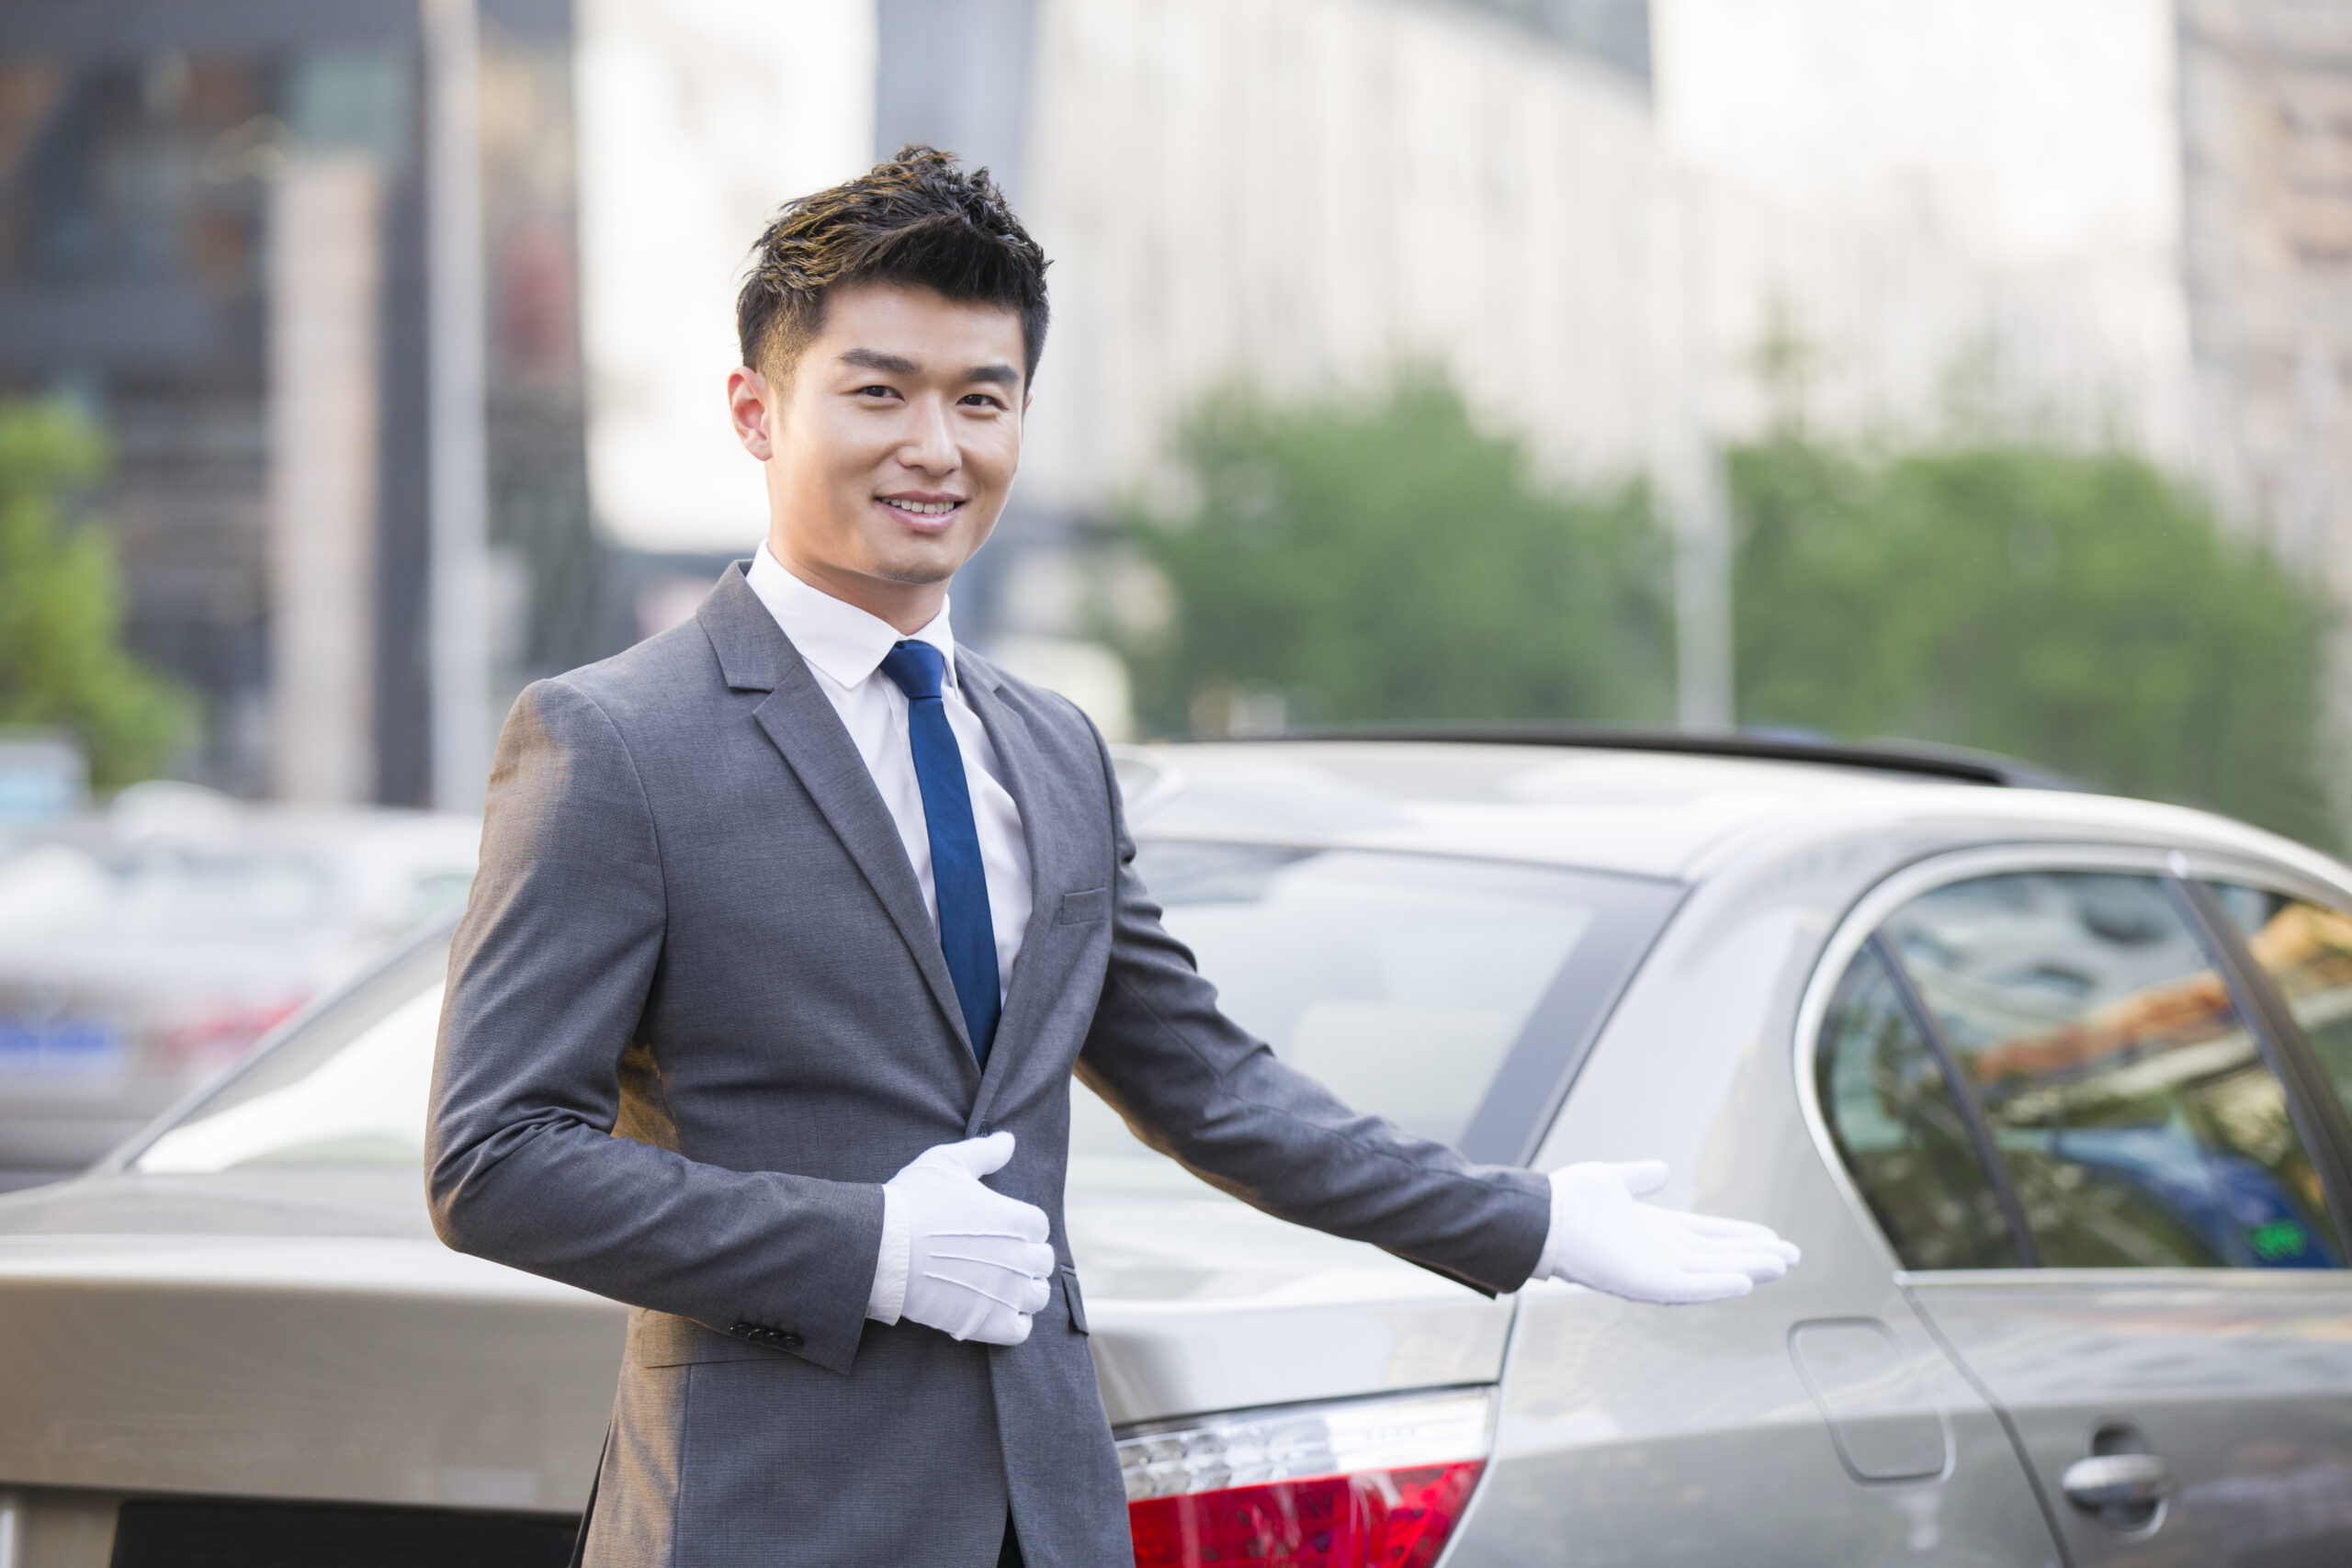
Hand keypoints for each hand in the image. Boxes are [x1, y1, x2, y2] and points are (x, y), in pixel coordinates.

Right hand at [883, 1131, 1054, 1344]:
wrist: (882, 1248)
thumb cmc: (914, 1201)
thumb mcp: (948, 1162)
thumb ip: (984, 1152)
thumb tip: (1009, 1139)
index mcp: (1018, 1219)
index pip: (1038, 1226)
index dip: (1020, 1229)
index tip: (1000, 1232)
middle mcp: (1021, 1257)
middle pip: (1042, 1262)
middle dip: (1026, 1260)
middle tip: (998, 1260)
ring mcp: (1007, 1293)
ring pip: (1036, 1298)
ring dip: (1024, 1293)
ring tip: (999, 1289)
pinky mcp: (989, 1324)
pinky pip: (1020, 1331)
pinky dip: (1013, 1324)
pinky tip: (993, 1313)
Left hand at [1536, 1161, 1799, 1304]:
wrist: (1544, 1218)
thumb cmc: (1569, 1201)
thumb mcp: (1614, 1180)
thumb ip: (1640, 1178)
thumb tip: (1661, 1170)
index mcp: (1656, 1229)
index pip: (1708, 1235)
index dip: (1740, 1236)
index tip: (1771, 1236)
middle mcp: (1661, 1252)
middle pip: (1720, 1255)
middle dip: (1755, 1255)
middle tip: (1793, 1257)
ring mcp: (1656, 1269)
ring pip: (1714, 1271)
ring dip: (1748, 1268)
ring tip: (1783, 1265)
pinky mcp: (1647, 1283)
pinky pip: (1690, 1286)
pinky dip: (1717, 1285)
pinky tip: (1746, 1282)